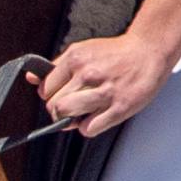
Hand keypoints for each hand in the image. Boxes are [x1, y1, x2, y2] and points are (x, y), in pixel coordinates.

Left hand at [42, 28, 166, 134]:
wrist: (149, 52)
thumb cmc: (115, 54)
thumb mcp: (83, 51)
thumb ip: (57, 66)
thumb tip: (31, 78)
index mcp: (76, 59)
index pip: (45, 89)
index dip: (50, 95)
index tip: (61, 95)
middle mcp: (88, 74)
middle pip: (53, 105)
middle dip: (59, 110)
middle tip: (71, 106)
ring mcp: (104, 92)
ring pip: (67, 117)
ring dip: (71, 120)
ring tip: (81, 113)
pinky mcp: (119, 108)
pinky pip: (89, 129)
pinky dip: (88, 127)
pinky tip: (97, 116)